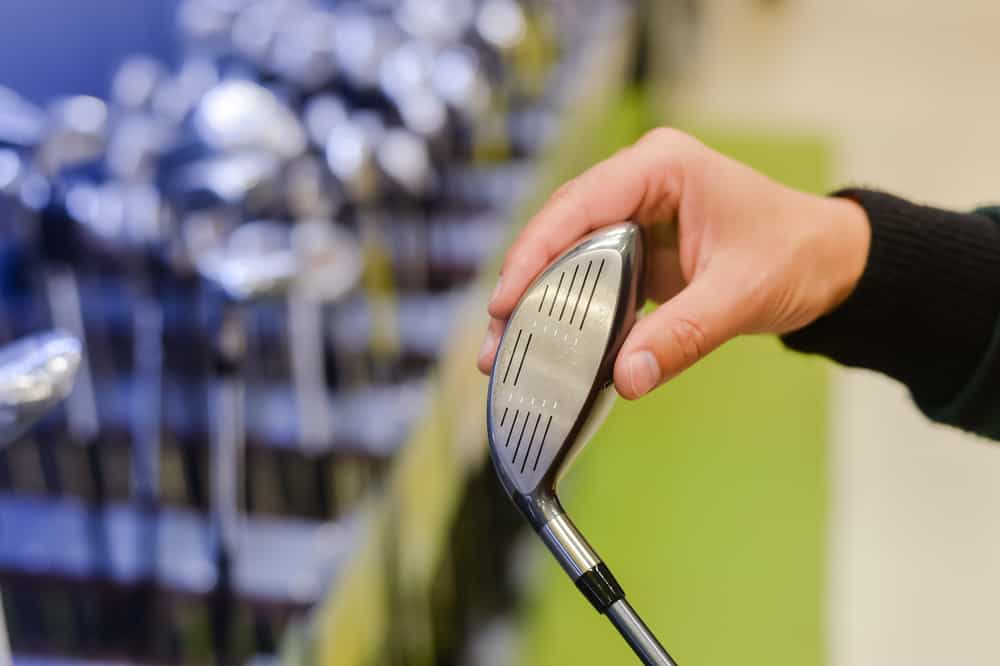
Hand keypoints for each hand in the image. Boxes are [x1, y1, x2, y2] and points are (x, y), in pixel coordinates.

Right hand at [477, 128, 870, 397]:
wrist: (829, 263)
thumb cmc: (795, 255)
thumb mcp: (740, 294)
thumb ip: (681, 336)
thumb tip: (623, 380)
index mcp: (660, 167)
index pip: (580, 204)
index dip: (535, 252)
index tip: (505, 301)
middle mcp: (638, 183)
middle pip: (561, 231)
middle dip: (525, 285)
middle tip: (496, 340)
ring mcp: (634, 216)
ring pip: (568, 255)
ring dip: (539, 303)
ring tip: (505, 351)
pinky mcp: (637, 250)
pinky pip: (590, 279)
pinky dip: (569, 313)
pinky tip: (547, 346)